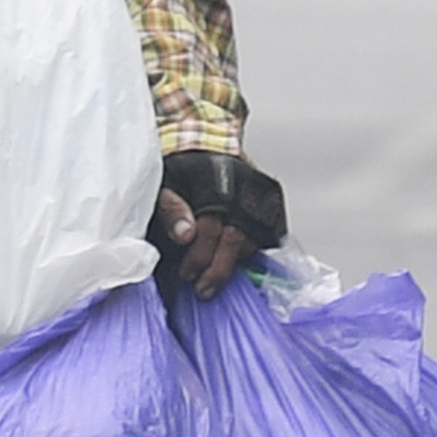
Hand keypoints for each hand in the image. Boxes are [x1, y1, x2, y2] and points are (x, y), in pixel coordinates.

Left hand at [150, 151, 285, 300]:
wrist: (210, 147)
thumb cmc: (183, 170)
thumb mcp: (164, 184)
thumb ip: (171, 209)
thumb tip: (185, 236)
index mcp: (215, 178)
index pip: (210, 227)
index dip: (198, 256)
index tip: (185, 274)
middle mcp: (244, 187)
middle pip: (236, 239)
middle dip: (218, 270)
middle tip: (202, 290)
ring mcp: (262, 197)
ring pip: (252, 242)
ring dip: (232, 265)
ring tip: (212, 281)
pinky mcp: (272, 206)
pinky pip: (267, 238)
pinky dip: (250, 254)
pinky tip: (233, 263)